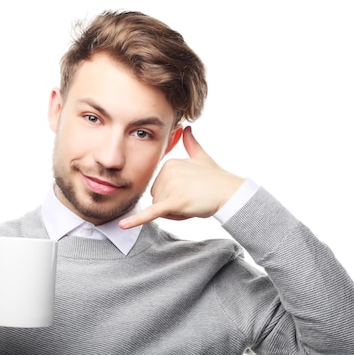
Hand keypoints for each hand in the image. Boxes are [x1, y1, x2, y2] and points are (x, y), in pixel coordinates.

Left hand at [119, 126, 243, 228]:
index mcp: (168, 164)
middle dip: (172, 205)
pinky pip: (152, 213)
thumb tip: (187, 128)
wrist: (230, 192)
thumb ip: (192, 144)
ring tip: (193, 204)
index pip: (159, 189)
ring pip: (160, 210)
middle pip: (157, 199)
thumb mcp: (201, 157)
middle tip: (193, 200)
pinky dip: (136, 220)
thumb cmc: (216, 178)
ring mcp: (169, 186)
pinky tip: (123, 225)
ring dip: (174, 213)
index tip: (191, 192)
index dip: (173, 196)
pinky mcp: (173, 202)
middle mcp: (166, 172)